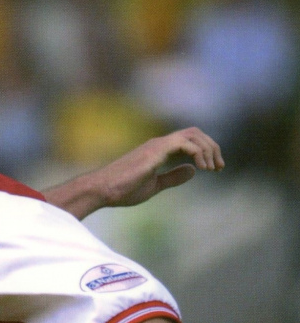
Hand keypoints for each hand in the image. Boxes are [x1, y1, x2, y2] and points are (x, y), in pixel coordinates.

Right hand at [98, 127, 223, 208]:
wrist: (103, 189)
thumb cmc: (122, 189)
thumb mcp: (155, 185)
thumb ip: (173, 177)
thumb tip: (193, 170)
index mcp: (160, 150)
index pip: (190, 140)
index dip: (207, 151)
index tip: (215, 169)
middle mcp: (160, 143)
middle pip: (195, 133)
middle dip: (213, 147)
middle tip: (219, 167)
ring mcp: (157, 145)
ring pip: (193, 135)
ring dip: (209, 149)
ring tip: (213, 168)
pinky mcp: (155, 151)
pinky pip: (184, 143)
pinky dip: (198, 153)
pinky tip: (202, 167)